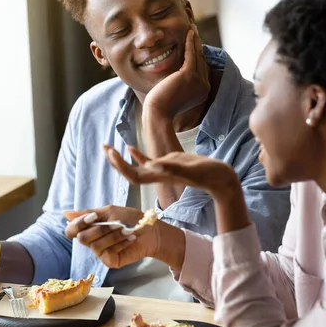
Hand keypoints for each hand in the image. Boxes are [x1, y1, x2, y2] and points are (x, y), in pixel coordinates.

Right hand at [64, 205, 159, 268]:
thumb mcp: (110, 211)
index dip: (78, 224)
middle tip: (117, 223)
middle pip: (81, 238)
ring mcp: (101, 253)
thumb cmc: (131, 219)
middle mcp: (92, 242)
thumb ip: (88, 213)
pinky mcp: (111, 261)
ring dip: (113, 235)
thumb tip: (65, 213)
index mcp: (90, 228)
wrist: (151, 230)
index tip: (94, 216)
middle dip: (100, 229)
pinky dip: (120, 243)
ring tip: (126, 230)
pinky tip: (130, 238)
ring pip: (96, 246)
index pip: (71, 230)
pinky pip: (108, 253)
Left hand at [104, 144, 250, 234]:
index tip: (112, 154)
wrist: (221, 178)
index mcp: (161, 177)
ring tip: (109, 149)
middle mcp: (158, 175)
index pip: (134, 176)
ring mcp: (163, 170)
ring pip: (136, 167)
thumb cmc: (209, 175)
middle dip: (116, 162)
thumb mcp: (190, 169)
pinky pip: (148, 162)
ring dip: (122, 159)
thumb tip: (152, 164)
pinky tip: (130, 148)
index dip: (121, 167)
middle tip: (104, 148)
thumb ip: (172, 168)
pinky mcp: (169, 164)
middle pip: (130, 173)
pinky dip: (137, 155)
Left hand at [142, 24, 209, 118]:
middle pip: (202, 61)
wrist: (158, 114)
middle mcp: (204, 87)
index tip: (194, 44)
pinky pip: (191, 54)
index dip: (198, 55)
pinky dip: (190, 42)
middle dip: (198, 45)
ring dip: (195, 40)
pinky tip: (189, 32)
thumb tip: (178, 76)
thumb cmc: (161, 107)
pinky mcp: (190, 75)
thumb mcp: (176, 94)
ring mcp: (198, 81)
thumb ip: (181, 84)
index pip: (201, 69)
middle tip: (194, 32)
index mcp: (202, 92)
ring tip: (192, 28)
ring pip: (198, 55)